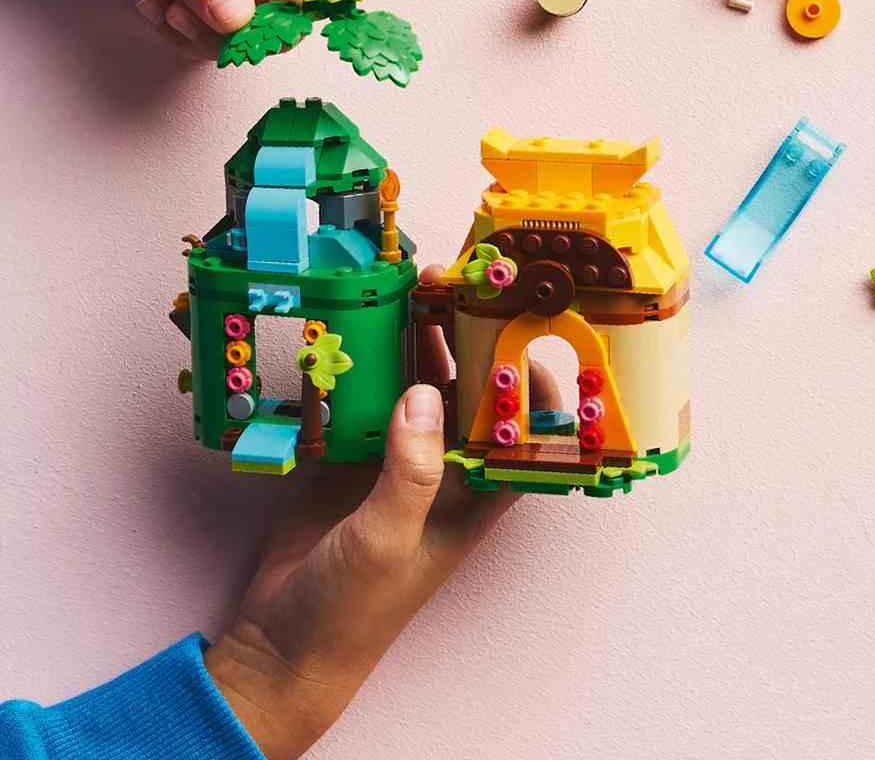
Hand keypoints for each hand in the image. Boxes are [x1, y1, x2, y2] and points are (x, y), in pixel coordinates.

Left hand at [33, 0, 321, 56]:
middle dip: (231, 29)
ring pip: (239, 13)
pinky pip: (206, 5)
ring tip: (155, 5)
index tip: (234, 34)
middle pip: (274, 5)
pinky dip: (180, 16)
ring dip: (199, 26)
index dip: (285, 17)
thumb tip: (241, 23)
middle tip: (178, 19)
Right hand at [205, 267, 556, 758]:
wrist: (278, 649)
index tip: (524, 331)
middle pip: (465, 396)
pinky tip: (352, 337)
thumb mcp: (389, 539)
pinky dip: (359, 374)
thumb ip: (411, 470)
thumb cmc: (353, 612)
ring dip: (412, 349)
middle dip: (463, 344)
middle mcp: (441, 474)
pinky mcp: (347, 463)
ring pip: (414, 391)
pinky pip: (362, 406)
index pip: (521, 432)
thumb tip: (424, 395)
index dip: (531, 383)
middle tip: (448, 290)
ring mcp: (393, 465)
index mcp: (472, 498)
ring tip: (407, 297)